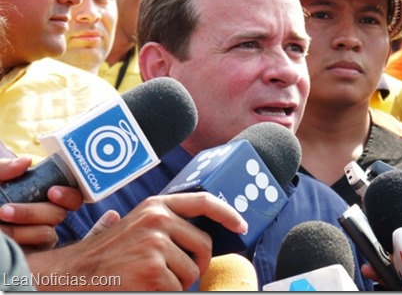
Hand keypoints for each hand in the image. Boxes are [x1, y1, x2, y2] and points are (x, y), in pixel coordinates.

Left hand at [0, 157, 82, 250]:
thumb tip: (26, 161)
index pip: (68, 192)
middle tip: (5, 211)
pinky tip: (3, 238)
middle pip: (60, 212)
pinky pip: (40, 246)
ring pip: (49, 231)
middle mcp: (42, 213)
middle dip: (34, 212)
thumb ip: (3, 169)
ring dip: (21, 228)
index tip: (52, 191)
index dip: (68, 193)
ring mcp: (37, 234)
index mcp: (36, 193)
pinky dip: (21, 240)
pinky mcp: (32, 252)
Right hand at [26, 192, 246, 290]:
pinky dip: (165, 293)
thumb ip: (165, 222)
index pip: (203, 201)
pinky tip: (144, 286)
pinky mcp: (153, 271)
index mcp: (156, 206)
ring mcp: (156, 245)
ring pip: (191, 272)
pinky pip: (176, 289)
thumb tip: (201, 232)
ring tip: (151, 278)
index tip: (241, 225)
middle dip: (196, 263)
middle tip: (176, 272)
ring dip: (177, 282)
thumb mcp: (136, 224)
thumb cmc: (108, 253)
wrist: (74, 274)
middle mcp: (158, 220)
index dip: (227, 213)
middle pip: (203, 246)